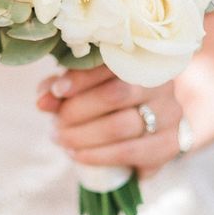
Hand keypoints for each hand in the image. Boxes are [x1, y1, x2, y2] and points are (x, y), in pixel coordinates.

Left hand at [37, 66, 183, 178]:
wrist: (157, 121)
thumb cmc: (111, 97)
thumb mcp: (85, 86)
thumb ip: (62, 89)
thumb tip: (42, 100)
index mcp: (140, 59)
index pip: (109, 64)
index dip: (80, 78)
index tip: (56, 90)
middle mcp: (161, 83)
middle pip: (114, 95)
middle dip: (77, 112)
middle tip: (55, 124)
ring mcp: (170, 114)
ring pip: (121, 126)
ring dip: (83, 136)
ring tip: (61, 140)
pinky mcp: (171, 144)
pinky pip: (131, 153)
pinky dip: (98, 156)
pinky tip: (78, 155)